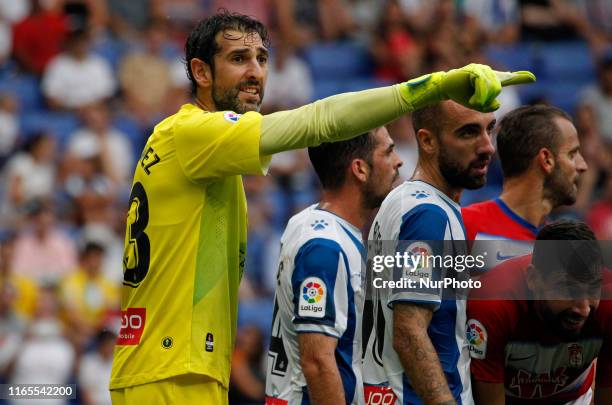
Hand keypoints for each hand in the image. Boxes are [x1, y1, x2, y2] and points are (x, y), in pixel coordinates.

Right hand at [400, 63, 535, 111]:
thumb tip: (498, 103)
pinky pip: (483, 84)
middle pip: (499, 87)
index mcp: (489, 79)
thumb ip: (489, 105)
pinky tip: (473, 99)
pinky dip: (479, 95)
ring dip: (483, 98)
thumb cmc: (459, 95)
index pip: (507, 78)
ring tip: (474, 102)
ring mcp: (481, 69)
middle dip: (490, 99)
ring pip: (492, 86)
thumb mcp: (477, 104)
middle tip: (478, 104)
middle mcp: (487, 72)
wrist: (443, 89)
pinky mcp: (474, 70)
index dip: (519, 77)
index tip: (532, 78)